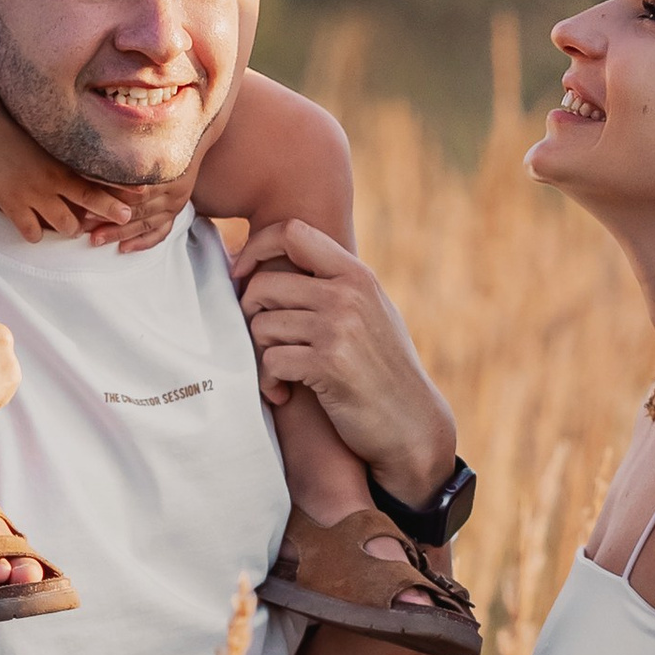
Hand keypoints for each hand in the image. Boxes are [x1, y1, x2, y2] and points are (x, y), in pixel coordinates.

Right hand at [0, 116, 136, 249]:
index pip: (100, 178)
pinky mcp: (12, 206)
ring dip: (72, 227)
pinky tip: (37, 228)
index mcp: (63, 162)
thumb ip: (70, 147)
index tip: (144, 193)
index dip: (122, 189)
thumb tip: (93, 151)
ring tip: (71, 225)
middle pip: (89, 204)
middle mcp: (53, 181)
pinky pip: (33, 234)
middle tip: (122, 219)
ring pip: (66, 225)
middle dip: (106, 214)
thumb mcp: (48, 137)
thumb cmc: (16, 129)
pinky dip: (37, 234)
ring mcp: (33, 195)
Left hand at [233, 223, 457, 500]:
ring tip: (280, 373)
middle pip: (264, 283)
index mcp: (357, 275)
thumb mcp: (370, 312)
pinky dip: (269, 381)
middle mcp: (348, 294)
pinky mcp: (328, 365)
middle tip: (263, 340)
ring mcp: (339, 328)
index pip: (292, 231)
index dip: (256, 247)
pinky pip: (270, 361)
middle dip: (251, 314)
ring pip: (262, 324)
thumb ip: (333, 284)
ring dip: (262, 354)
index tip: (243, 273)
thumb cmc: (382, 370)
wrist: (411, 424)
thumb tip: (271, 261)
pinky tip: (283, 393)